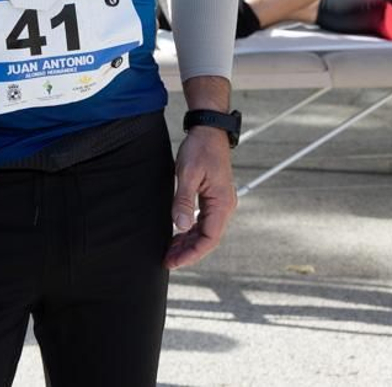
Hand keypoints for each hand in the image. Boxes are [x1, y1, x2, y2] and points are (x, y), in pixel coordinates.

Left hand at [165, 127, 236, 269]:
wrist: (209, 130)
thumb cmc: (200, 148)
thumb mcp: (188, 174)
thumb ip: (184, 201)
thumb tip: (180, 227)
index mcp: (222, 204)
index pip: (209, 239)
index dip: (192, 254)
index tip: (174, 261)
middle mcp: (225, 207)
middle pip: (207, 239)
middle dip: (188, 252)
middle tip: (167, 260)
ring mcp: (220, 203)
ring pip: (205, 232)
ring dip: (188, 243)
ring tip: (169, 251)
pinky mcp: (213, 198)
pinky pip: (204, 221)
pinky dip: (190, 231)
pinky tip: (177, 235)